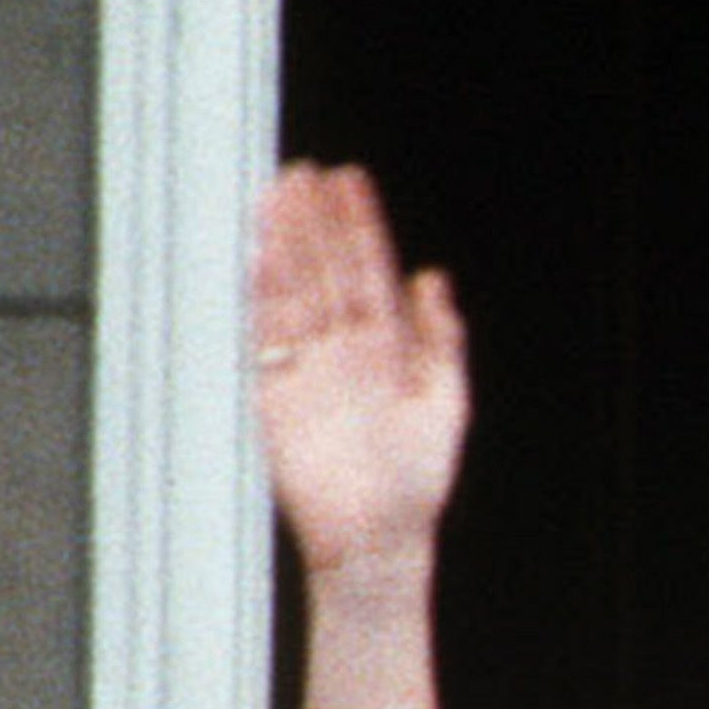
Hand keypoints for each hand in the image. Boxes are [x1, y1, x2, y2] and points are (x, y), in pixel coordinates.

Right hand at [251, 165, 471, 570]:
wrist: (378, 535)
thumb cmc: (417, 480)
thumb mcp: (447, 401)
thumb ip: (442, 339)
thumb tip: (434, 279)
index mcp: (389, 348)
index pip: (370, 272)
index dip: (360, 227)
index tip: (349, 183)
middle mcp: (345, 349)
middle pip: (326, 271)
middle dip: (314, 222)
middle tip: (301, 172)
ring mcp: (308, 365)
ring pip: (294, 291)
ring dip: (286, 244)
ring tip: (277, 195)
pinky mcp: (275, 391)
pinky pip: (267, 333)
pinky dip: (264, 294)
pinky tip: (261, 255)